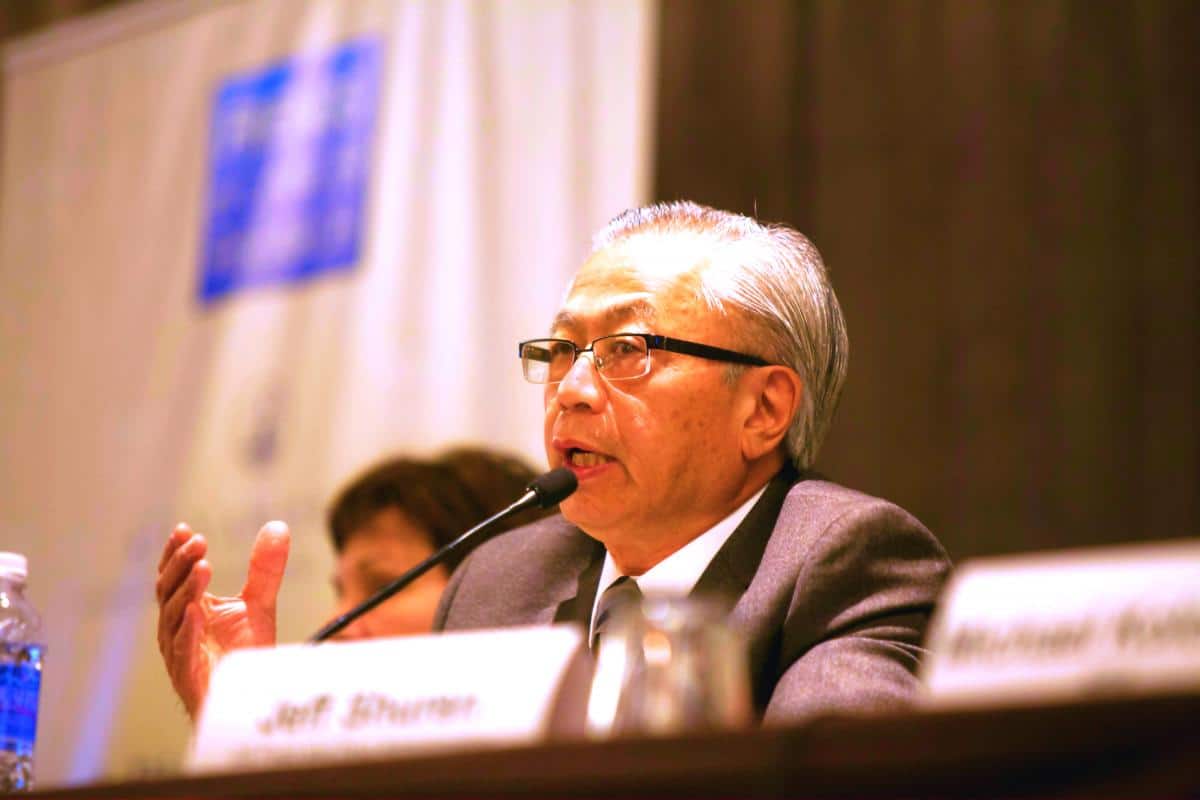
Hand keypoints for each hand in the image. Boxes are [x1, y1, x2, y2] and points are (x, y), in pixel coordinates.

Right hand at [155, 520, 289, 719]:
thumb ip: (265, 568)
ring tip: (203, 566)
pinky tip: (197, 610)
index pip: (174, 575)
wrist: (249, 697)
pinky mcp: (187, 673)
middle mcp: (177, 626)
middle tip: (197, 541)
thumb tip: (277, 527)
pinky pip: (183, 649)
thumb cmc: (244, 651)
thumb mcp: (259, 602)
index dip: (175, 553)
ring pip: (173, 615)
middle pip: (168, 589)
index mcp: (188, 607)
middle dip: (180, 563)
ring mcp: (178, 650)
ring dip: (186, 589)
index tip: (184, 529)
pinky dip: (188, 628)